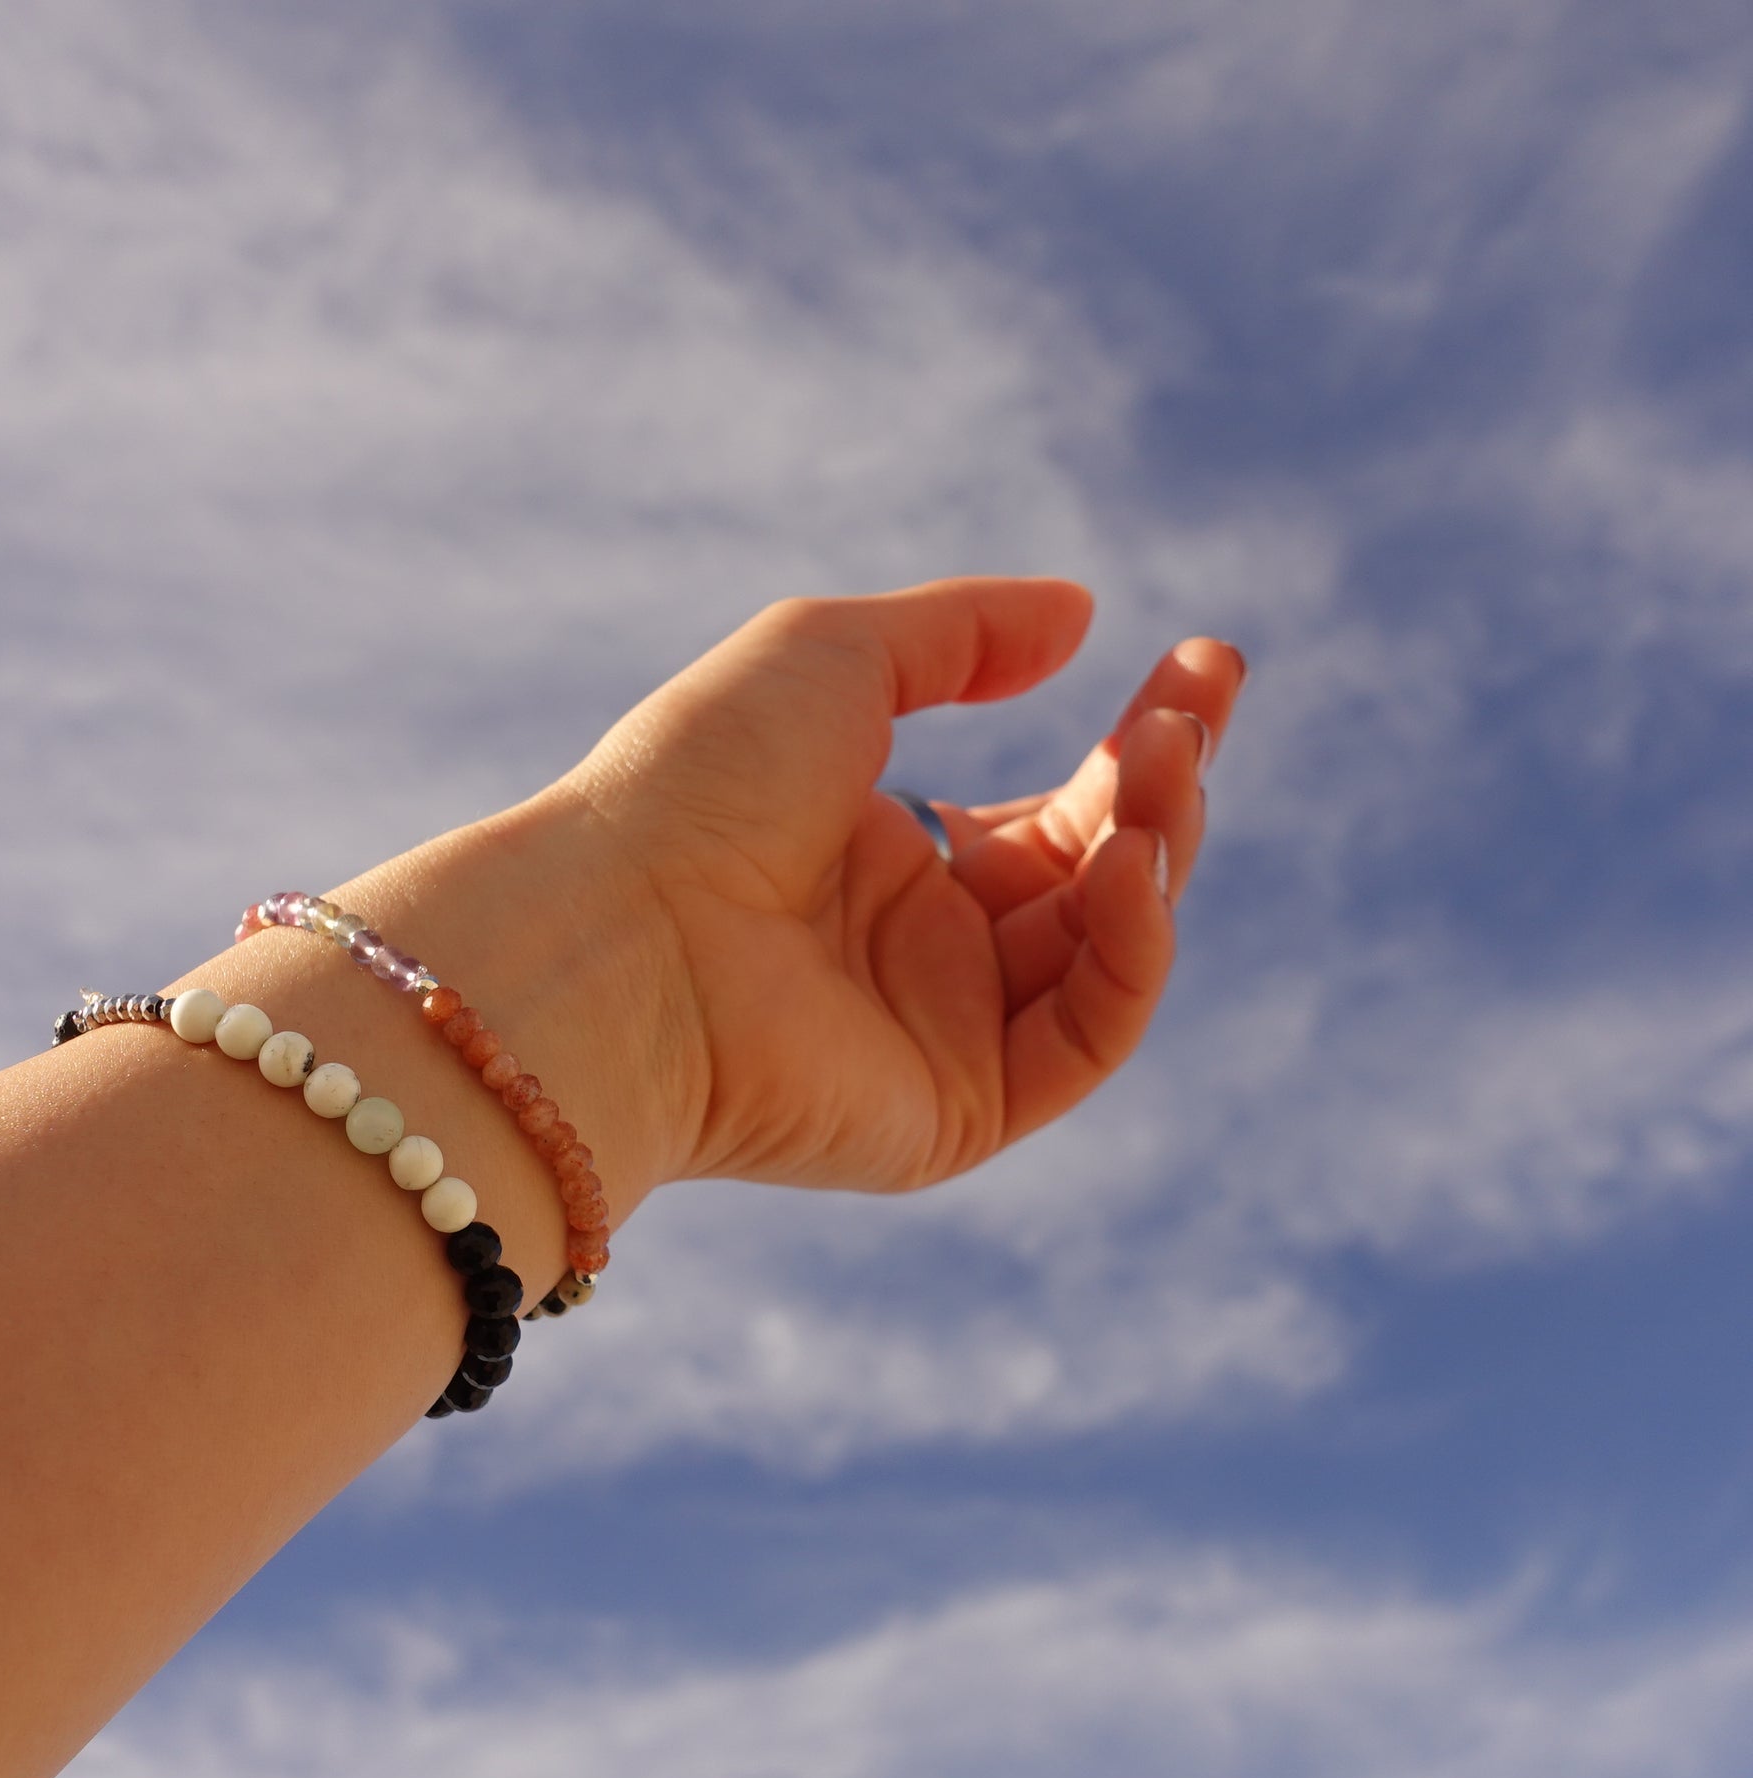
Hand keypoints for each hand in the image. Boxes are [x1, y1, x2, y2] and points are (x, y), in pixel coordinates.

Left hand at [551, 576, 1244, 1191]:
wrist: (620, 932)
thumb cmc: (696, 783)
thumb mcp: (835, 656)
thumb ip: (964, 633)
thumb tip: (1083, 616)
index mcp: (890, 860)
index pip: (1058, 810)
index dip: (1140, 740)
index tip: (1206, 664)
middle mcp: (925, 955)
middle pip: (1098, 876)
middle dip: (1163, 784)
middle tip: (1193, 704)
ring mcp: (946, 1036)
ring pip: (1108, 953)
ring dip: (1156, 851)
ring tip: (1160, 767)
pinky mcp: (960, 1114)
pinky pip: (1088, 1040)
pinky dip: (1130, 952)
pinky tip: (1124, 865)